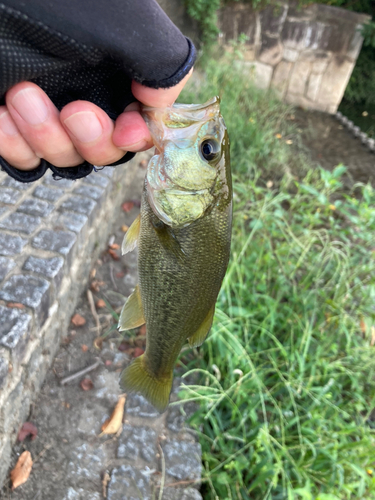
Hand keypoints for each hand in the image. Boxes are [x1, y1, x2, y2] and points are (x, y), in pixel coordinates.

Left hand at [0, 69, 191, 170]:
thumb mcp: (121, 22)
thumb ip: (162, 64)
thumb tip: (163, 105)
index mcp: (117, 74)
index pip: (140, 124)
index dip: (135, 136)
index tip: (124, 132)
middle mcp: (86, 93)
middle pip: (103, 151)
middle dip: (91, 140)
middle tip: (73, 111)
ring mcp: (48, 110)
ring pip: (64, 158)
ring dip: (46, 138)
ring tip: (22, 96)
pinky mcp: (13, 121)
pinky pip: (23, 157)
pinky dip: (15, 145)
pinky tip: (3, 116)